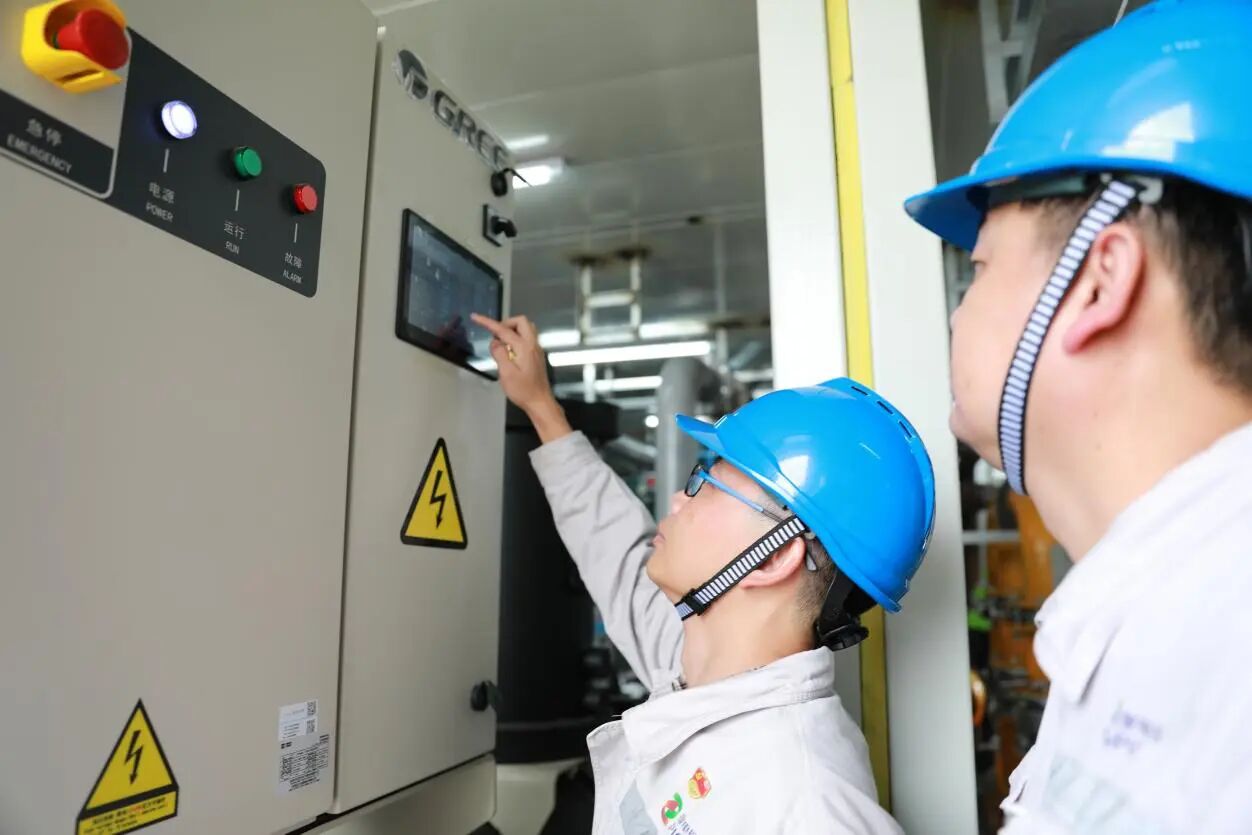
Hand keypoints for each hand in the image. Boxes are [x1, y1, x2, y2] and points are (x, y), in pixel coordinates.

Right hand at [471, 313, 571, 442]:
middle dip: (505, 323)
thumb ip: (499, 354)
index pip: (504, 330)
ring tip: (501, 343)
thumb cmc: (523, 390)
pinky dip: (516, 338)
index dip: (488, 322)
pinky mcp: (536, 355)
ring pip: (526, 329)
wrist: (540, 402)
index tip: (476, 317)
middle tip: (495, 335)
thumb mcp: (506, 373)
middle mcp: (533, 344)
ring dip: (512, 330)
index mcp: (524, 347)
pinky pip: (527, 338)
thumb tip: (495, 342)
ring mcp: (536, 349)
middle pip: (521, 321)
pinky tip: (509, 352)